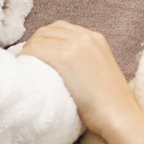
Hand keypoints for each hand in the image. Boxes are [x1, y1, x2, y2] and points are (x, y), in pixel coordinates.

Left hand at [22, 21, 143, 143]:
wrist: (119, 115)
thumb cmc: (109, 103)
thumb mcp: (100, 70)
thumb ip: (84, 60)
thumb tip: (60, 64)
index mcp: (95, 38)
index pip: (60, 28)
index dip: (45, 39)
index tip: (37, 53)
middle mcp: (85, 37)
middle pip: (48, 31)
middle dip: (35, 43)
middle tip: (27, 60)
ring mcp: (75, 46)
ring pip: (40, 39)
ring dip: (29, 51)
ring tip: (24, 66)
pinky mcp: (65, 59)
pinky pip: (37, 51)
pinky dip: (27, 57)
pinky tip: (24, 69)